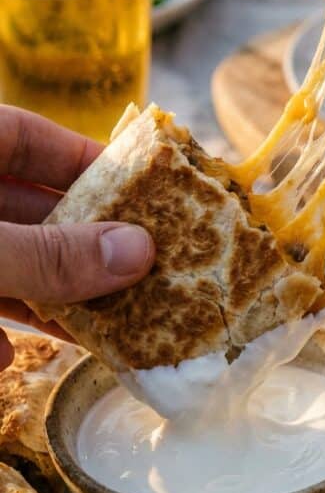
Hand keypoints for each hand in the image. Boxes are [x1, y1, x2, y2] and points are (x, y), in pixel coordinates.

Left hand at [0, 107, 154, 369]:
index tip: (141, 192)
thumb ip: (47, 255)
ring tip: (94, 328)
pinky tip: (2, 356)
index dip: (85, 161)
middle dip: (76, 247)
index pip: (29, 136)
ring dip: (39, 297)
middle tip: (137, 273)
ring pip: (3, 261)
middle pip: (25, 209)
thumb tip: (140, 252)